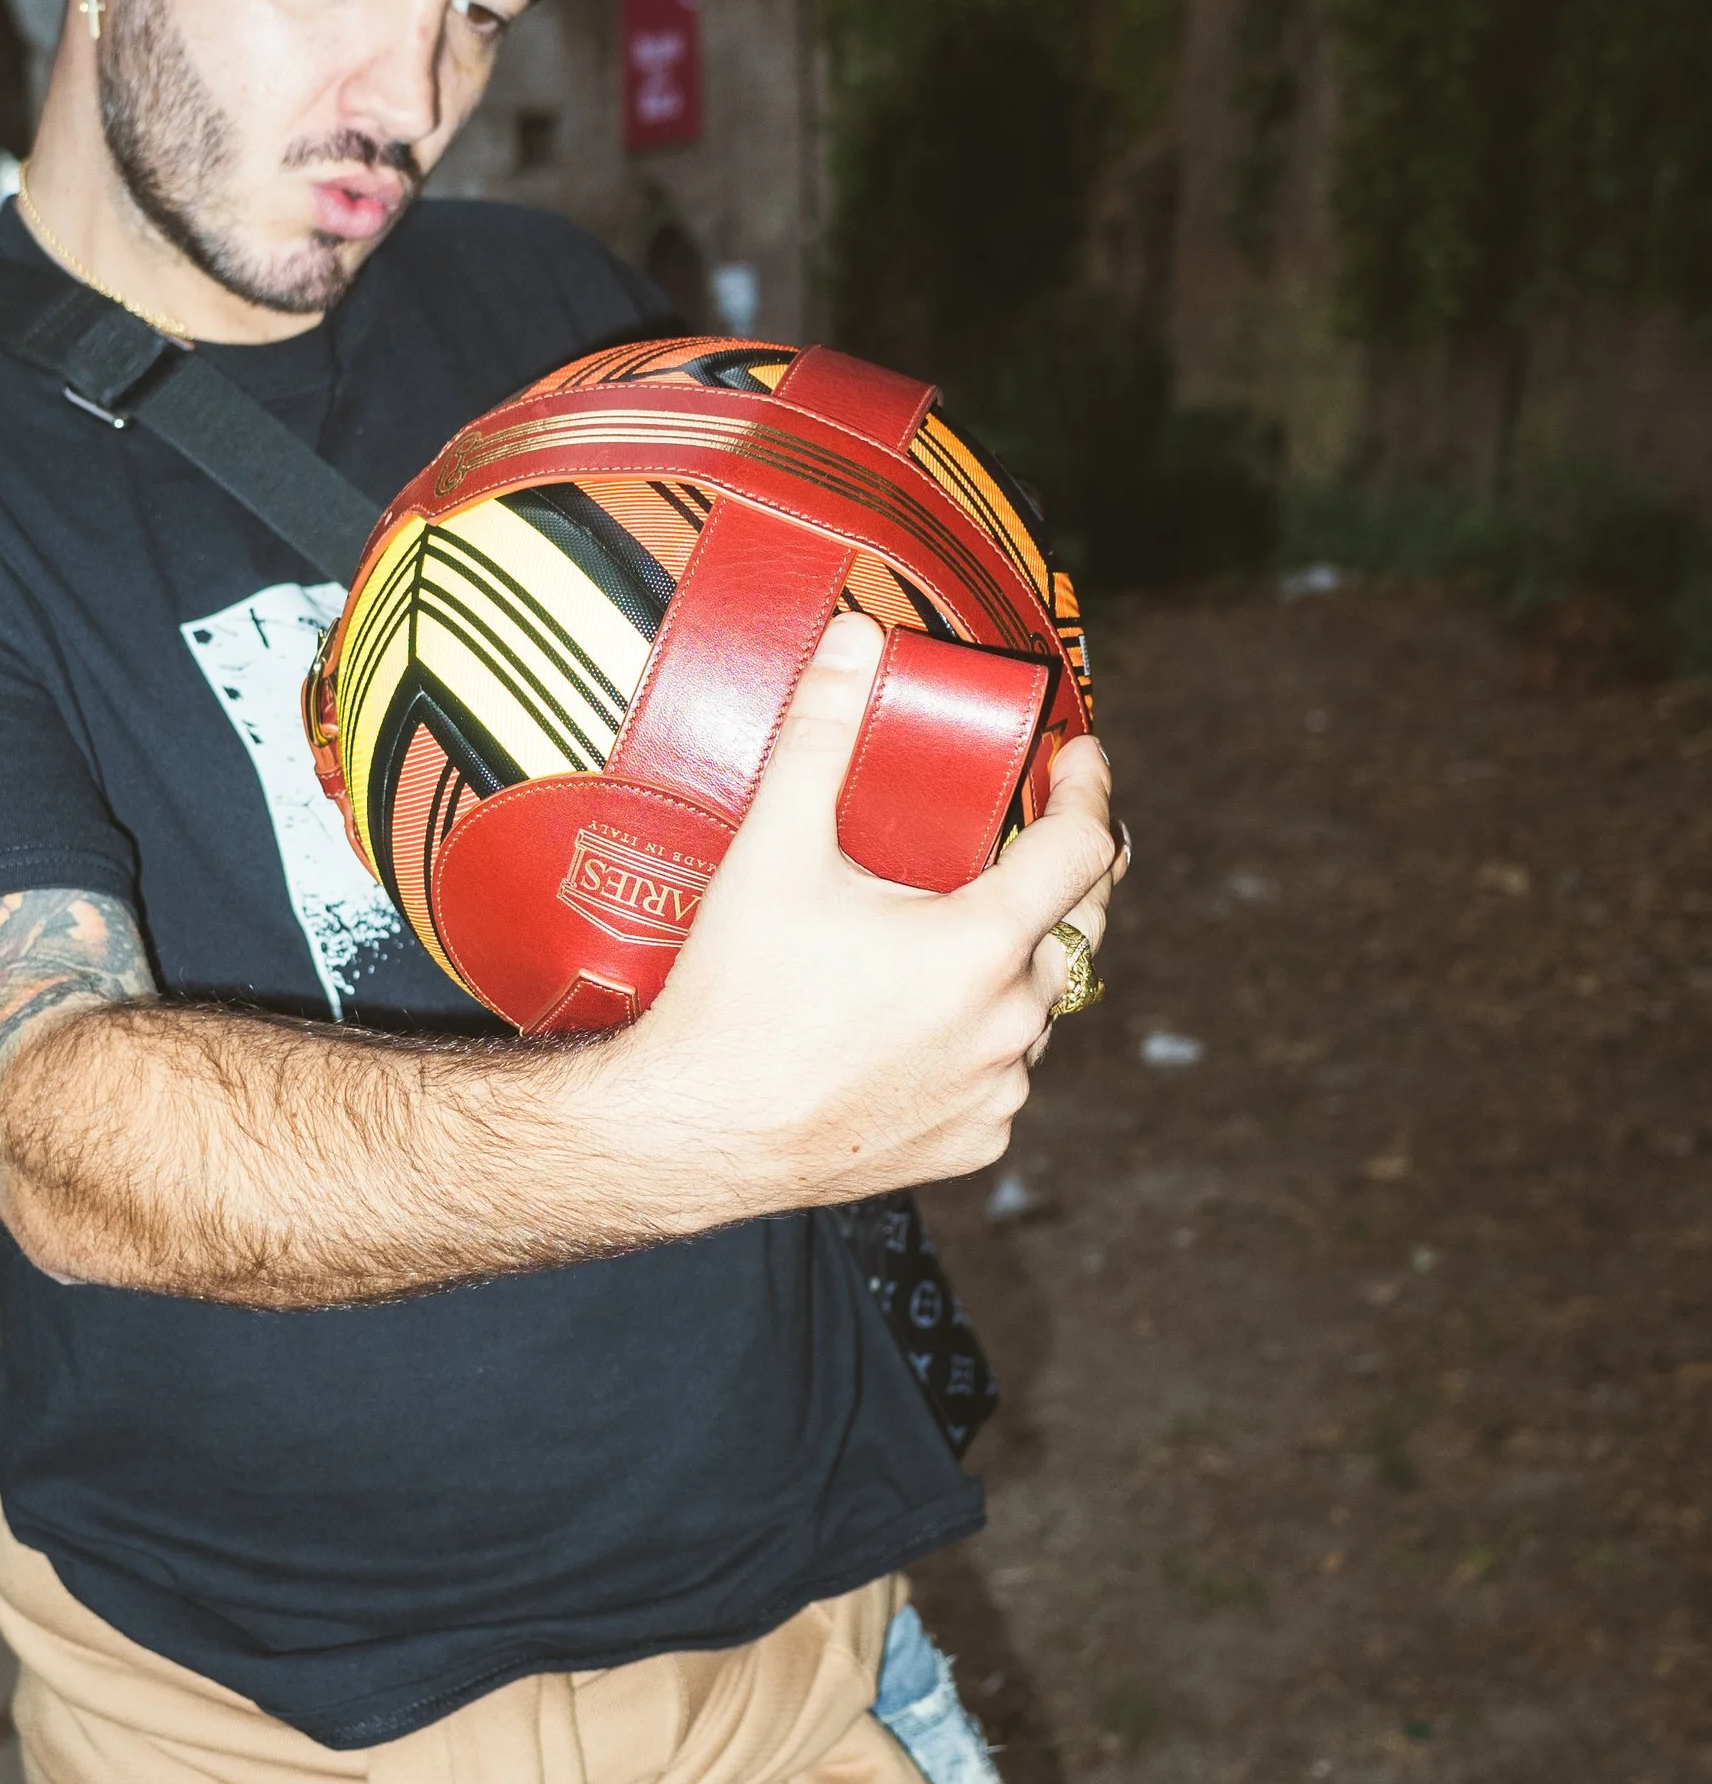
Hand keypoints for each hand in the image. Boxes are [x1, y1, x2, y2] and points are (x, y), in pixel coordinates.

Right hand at [612, 616, 1122, 1211]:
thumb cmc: (734, 999)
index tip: (1078, 758)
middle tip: (1037, 829)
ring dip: (1021, 959)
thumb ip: (821, 734)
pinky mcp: (974, 1142)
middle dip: (1069, 869)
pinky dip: (983, 1037)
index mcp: (981, 946)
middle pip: (1081, 925)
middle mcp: (1008, 1024)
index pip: (1082, 848)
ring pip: (1040, 1004)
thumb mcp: (774, 850)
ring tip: (966, 925)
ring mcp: (996, 1091)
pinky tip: (932, 1018)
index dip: (1089, 789)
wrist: (695, 1133)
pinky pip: (1003, 1073)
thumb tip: (852, 640)